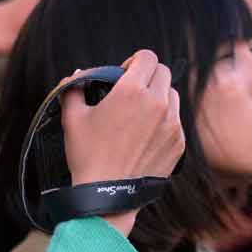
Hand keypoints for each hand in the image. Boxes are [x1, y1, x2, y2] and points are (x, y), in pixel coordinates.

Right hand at [59, 51, 184, 234]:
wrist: (107, 194)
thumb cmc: (87, 155)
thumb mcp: (72, 118)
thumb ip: (73, 88)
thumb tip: (78, 75)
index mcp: (131, 91)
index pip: (147, 57)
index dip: (135, 61)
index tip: (124, 74)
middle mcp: (157, 103)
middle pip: (164, 72)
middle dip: (148, 76)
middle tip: (132, 91)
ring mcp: (172, 124)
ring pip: (173, 95)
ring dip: (159, 96)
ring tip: (141, 113)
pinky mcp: (179, 143)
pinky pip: (176, 120)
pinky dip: (164, 120)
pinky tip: (145, 135)